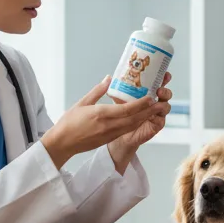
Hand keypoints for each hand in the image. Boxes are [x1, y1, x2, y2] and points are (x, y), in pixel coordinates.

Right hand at [41, 77, 165, 169]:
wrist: (62, 144)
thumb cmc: (69, 122)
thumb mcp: (82, 102)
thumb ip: (98, 91)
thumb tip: (109, 78)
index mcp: (101, 114)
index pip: (126, 109)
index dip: (141, 104)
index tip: (151, 97)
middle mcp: (108, 125)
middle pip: (134, 118)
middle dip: (149, 112)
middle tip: (161, 104)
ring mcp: (109, 133)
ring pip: (132, 125)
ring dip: (145, 118)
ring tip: (155, 110)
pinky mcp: (109, 139)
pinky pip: (126, 130)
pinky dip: (136, 124)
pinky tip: (141, 118)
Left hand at [108, 73, 172, 168]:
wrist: (116, 133)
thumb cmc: (118, 115)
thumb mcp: (117, 100)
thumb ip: (116, 90)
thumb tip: (109, 78)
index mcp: (147, 94)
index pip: (157, 83)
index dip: (163, 77)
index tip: (164, 72)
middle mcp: (154, 102)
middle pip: (165, 93)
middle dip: (165, 89)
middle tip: (160, 88)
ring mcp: (156, 114)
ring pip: (165, 106)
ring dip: (163, 101)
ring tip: (158, 98)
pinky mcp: (156, 125)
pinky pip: (161, 119)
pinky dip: (158, 115)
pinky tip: (153, 112)